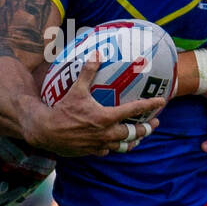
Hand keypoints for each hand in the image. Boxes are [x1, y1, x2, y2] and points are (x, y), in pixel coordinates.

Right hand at [24, 56, 164, 156]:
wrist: (45, 131)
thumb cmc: (61, 109)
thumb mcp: (76, 89)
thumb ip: (88, 72)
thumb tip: (96, 54)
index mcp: (106, 117)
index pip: (133, 111)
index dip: (149, 105)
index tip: (161, 102)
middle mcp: (106, 133)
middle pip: (133, 133)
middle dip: (146, 128)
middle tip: (155, 123)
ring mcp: (99, 144)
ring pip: (123, 146)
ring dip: (133, 141)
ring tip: (139, 138)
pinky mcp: (90, 151)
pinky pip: (107, 151)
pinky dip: (113, 147)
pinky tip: (113, 144)